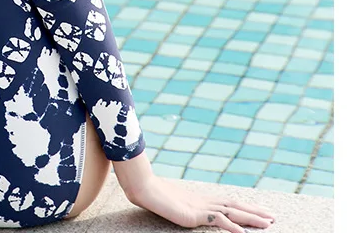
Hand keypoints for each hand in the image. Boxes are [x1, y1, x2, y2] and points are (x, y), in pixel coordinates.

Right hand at [127, 173, 275, 231]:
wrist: (143, 187)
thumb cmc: (152, 192)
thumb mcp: (172, 202)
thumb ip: (181, 206)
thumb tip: (182, 207)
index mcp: (201, 199)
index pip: (228, 202)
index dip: (244, 206)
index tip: (258, 209)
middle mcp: (204, 201)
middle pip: (235, 205)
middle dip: (254, 212)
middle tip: (272, 216)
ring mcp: (201, 206)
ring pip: (232, 212)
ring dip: (251, 218)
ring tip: (268, 223)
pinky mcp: (195, 214)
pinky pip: (218, 220)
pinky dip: (232, 227)